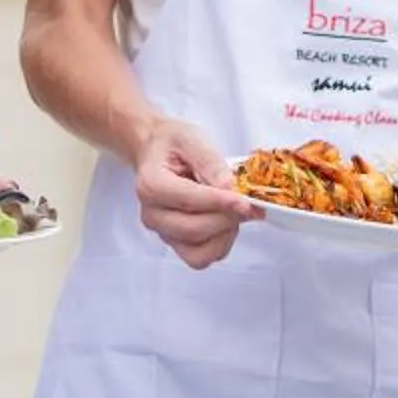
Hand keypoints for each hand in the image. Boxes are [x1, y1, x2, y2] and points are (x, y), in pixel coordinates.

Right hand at [133, 116, 251, 268]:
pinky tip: (225, 222)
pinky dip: (219, 245)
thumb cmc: (172, 145)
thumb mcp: (191, 139)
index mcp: (151, 185)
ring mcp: (163, 233)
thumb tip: (232, 190)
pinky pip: (201, 258)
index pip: (189, 201)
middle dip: (226, 218)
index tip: (245, 202)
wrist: (157, 153)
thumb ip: (211, 163)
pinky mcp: (176, 243)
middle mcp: (152, 215)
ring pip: (199, 252)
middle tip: (246, 203)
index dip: (221, 203)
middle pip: (194, 230)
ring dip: (224, 235)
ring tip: (233, 212)